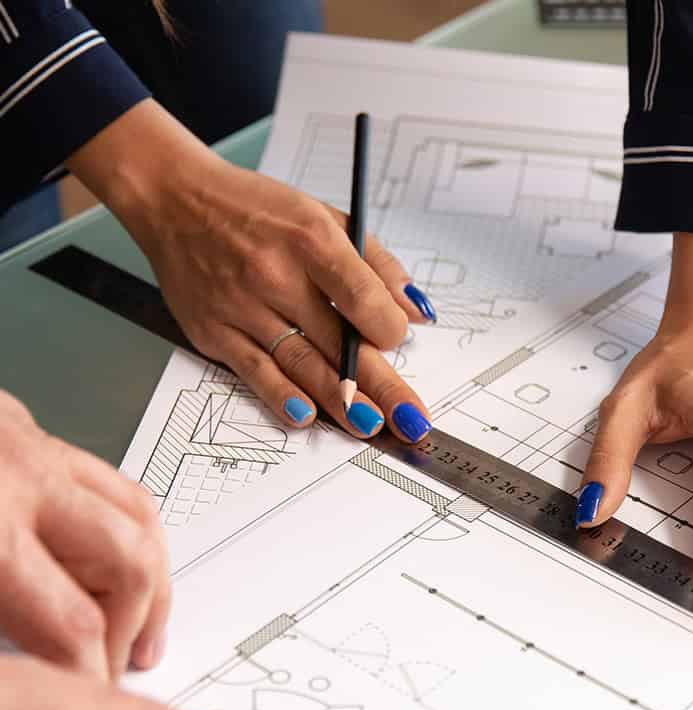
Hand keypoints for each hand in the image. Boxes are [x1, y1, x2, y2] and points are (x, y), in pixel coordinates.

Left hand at [0, 391, 169, 676]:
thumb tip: (42, 664)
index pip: (73, 623)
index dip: (92, 675)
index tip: (91, 696)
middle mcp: (23, 475)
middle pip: (133, 561)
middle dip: (134, 625)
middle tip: (116, 664)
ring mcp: (31, 443)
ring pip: (138, 513)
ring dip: (145, 576)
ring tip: (133, 622)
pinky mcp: (25, 426)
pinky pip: (106, 480)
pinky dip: (119, 527)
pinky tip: (103, 560)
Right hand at [69, 101, 434, 444]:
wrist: (173, 199)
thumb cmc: (256, 210)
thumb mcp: (325, 216)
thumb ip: (377, 265)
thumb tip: (418, 312)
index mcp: (310, 240)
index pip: (362, 297)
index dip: (388, 329)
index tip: (398, 342)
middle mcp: (275, 275)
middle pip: (339, 342)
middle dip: (382, 386)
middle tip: (410, 420)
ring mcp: (241, 306)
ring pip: (301, 363)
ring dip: (339, 401)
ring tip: (370, 425)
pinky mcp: (214, 330)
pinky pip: (254, 371)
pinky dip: (281, 396)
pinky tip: (306, 416)